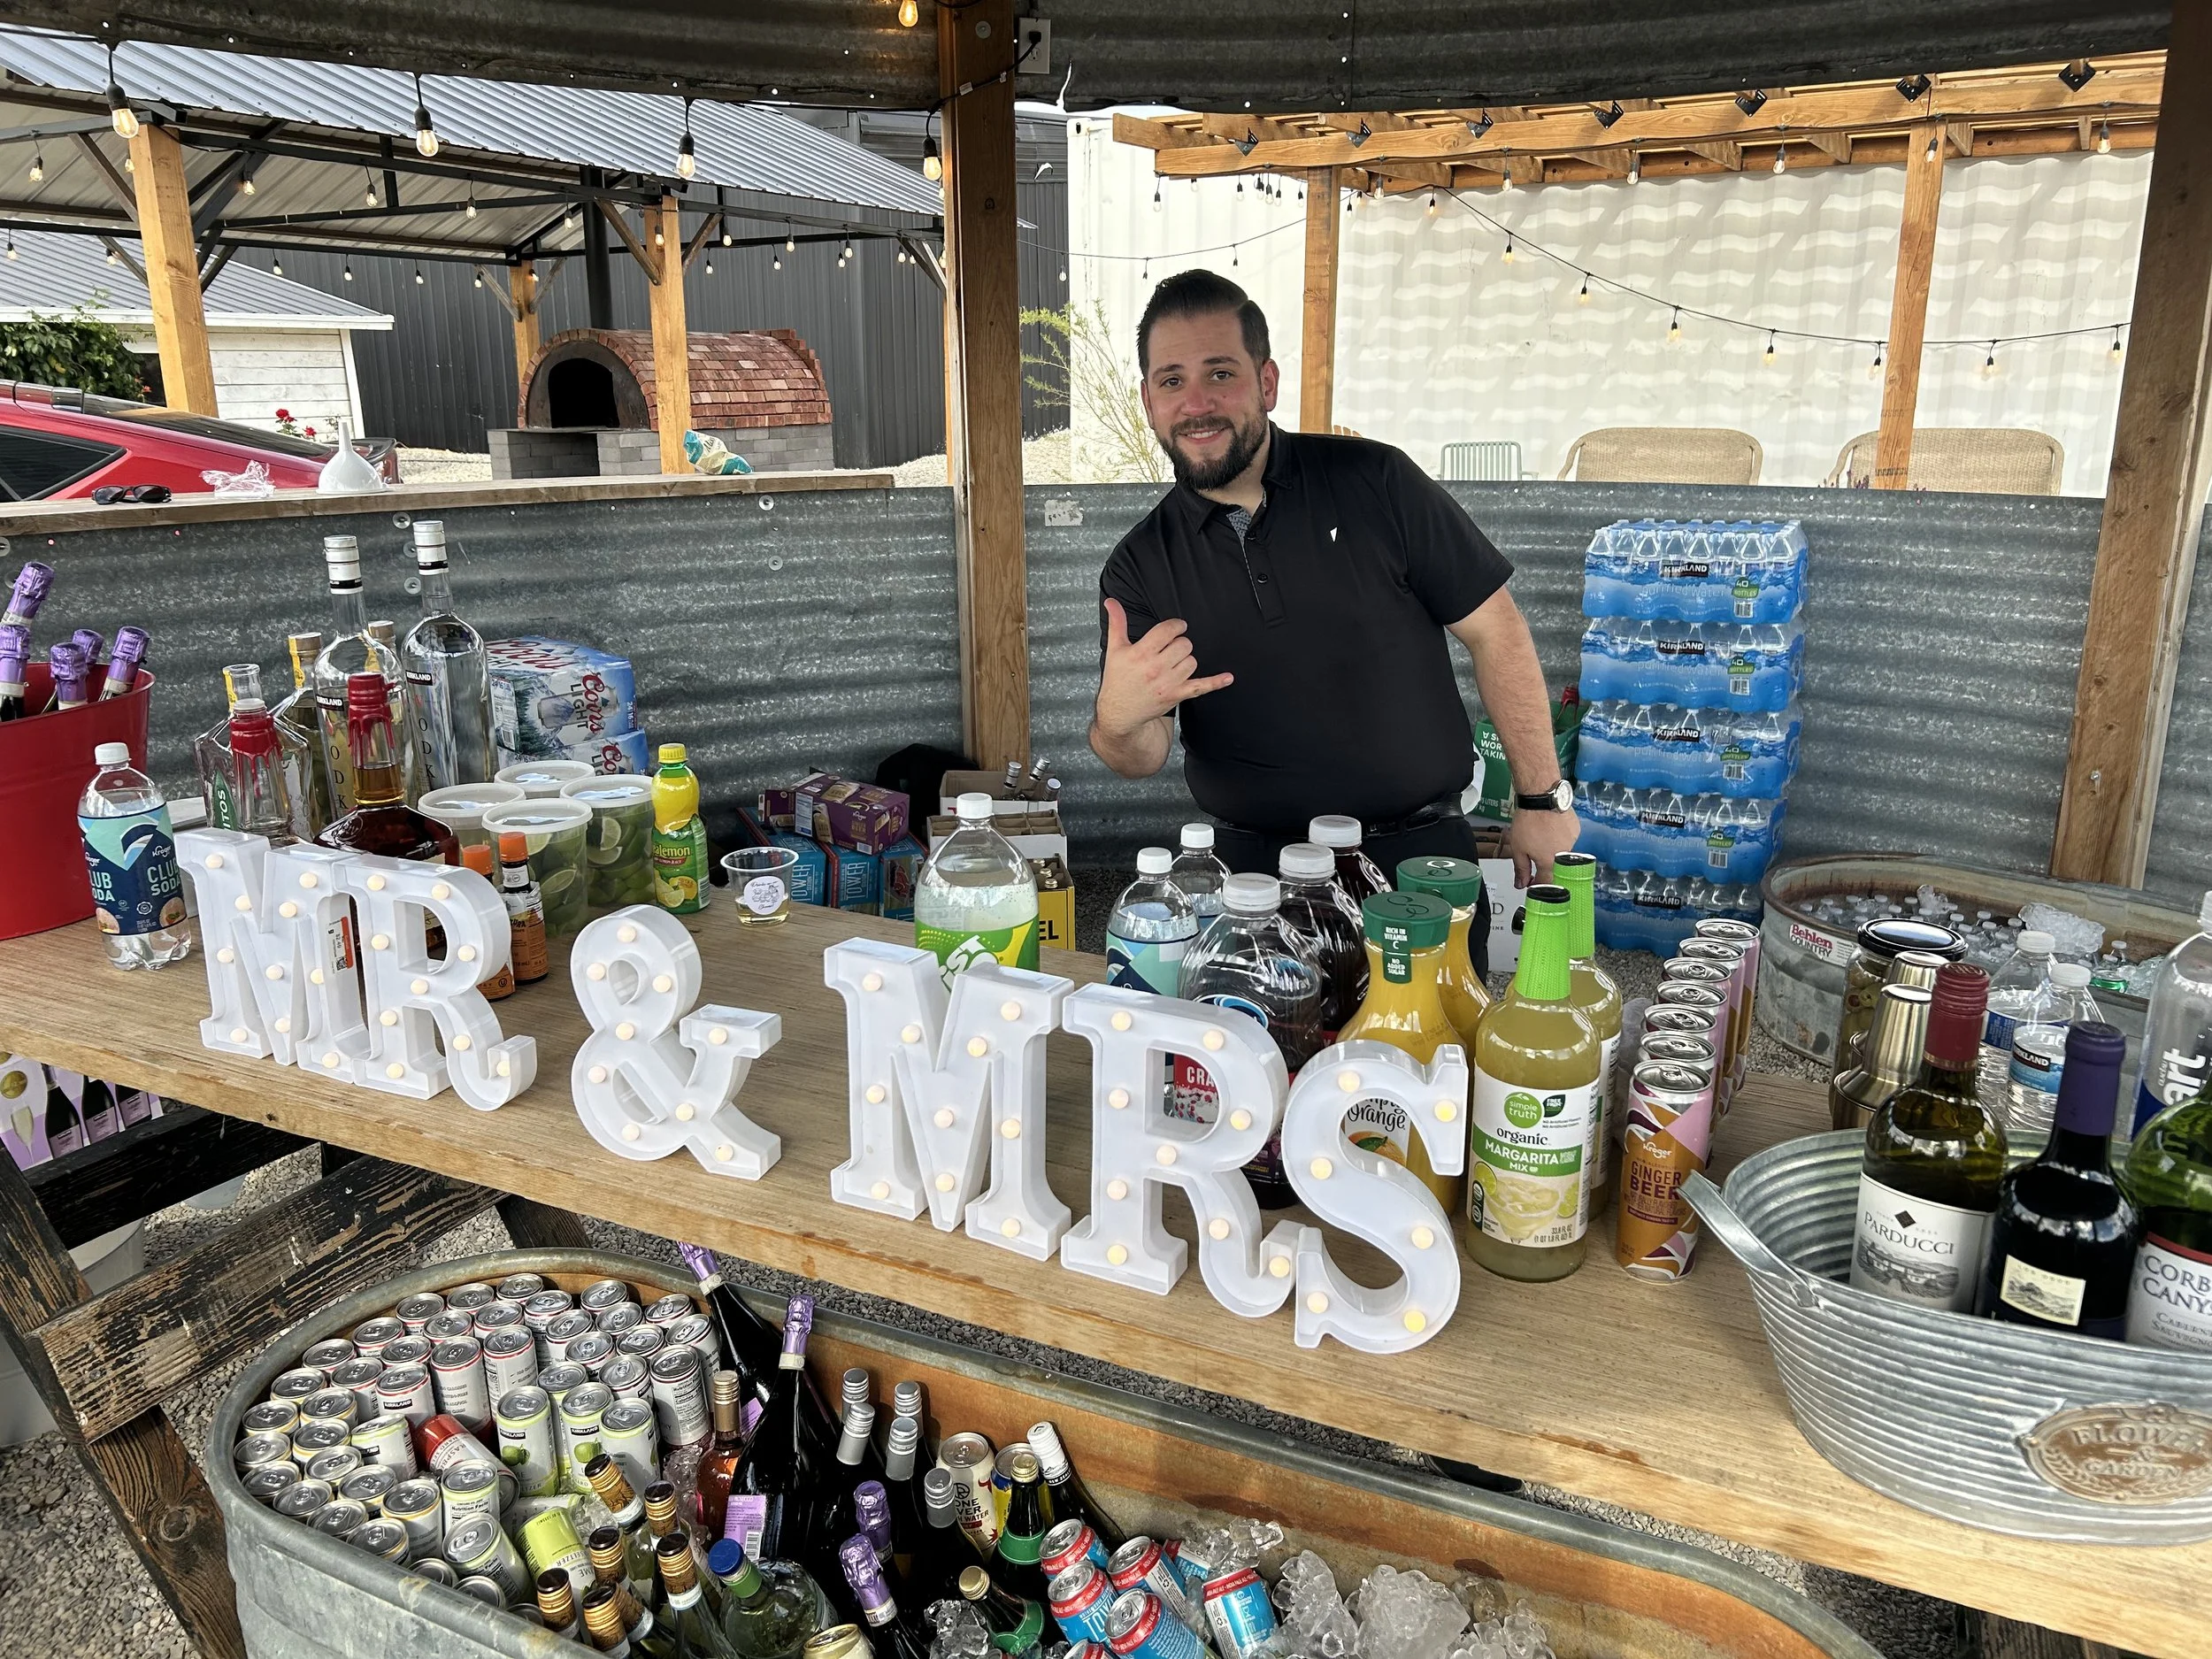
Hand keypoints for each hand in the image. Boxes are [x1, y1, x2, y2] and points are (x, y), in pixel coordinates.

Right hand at [1095, 597, 1233, 738]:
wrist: (1119, 712)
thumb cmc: (1118, 679)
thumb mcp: (1114, 649)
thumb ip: (1117, 623)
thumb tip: (1112, 602)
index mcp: (1141, 653)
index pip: (1168, 630)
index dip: (1176, 626)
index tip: (1176, 628)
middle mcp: (1155, 668)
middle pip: (1184, 644)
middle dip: (1179, 643)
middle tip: (1170, 649)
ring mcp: (1168, 683)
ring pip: (1192, 661)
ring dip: (1186, 659)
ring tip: (1173, 664)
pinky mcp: (1177, 695)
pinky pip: (1201, 687)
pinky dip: (1216, 683)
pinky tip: (1228, 677)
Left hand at [1506, 804, 1580, 888]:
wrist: (1541, 797)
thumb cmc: (1528, 821)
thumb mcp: (1518, 848)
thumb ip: (1521, 869)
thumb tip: (1521, 884)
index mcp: (1549, 863)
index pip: (1546, 883)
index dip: (1537, 885)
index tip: (1531, 882)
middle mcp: (1564, 855)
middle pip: (1555, 869)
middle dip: (1544, 866)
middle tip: (1534, 855)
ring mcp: (1573, 842)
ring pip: (1562, 853)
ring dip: (1552, 851)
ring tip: (1541, 837)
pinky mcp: (1576, 830)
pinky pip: (1568, 840)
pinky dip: (1559, 838)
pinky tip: (1550, 829)